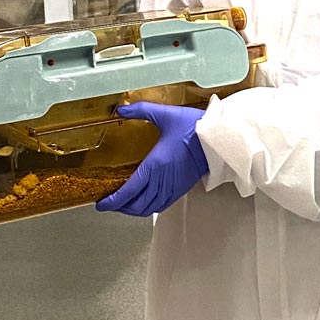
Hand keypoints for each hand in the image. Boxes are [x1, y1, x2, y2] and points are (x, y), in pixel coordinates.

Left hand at [96, 102, 208, 216]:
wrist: (219, 139)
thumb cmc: (195, 128)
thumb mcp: (165, 115)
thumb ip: (141, 110)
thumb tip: (122, 109)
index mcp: (155, 165)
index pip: (128, 191)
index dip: (112, 201)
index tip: (101, 203)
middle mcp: (162, 180)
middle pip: (136, 205)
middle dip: (119, 208)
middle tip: (109, 203)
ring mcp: (172, 187)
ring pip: (148, 208)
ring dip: (133, 210)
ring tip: (124, 204)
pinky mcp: (181, 188)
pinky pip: (160, 205)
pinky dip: (148, 208)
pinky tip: (145, 201)